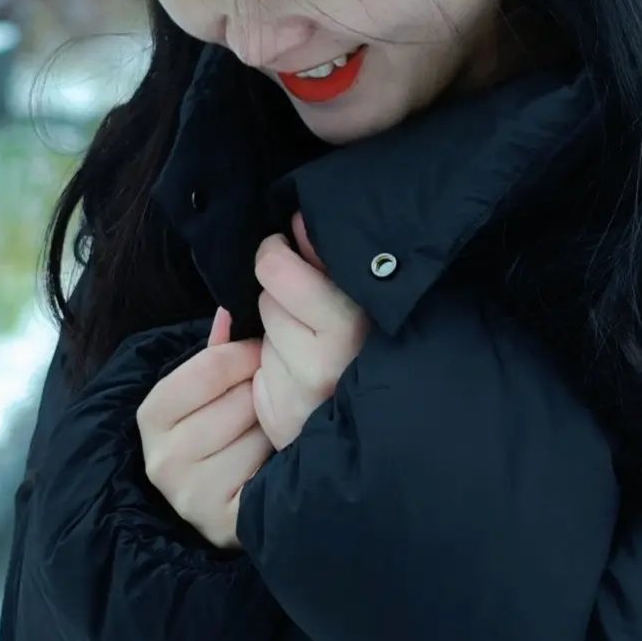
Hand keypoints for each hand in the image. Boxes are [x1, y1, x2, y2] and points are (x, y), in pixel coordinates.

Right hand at [137, 309, 270, 551]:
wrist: (225, 501)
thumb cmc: (220, 432)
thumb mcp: (209, 391)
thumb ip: (216, 352)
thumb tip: (229, 312)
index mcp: (151, 416)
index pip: (208, 366)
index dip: (244, 354)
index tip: (262, 353)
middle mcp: (161, 459)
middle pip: (239, 400)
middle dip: (262, 393)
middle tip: (267, 400)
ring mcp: (189, 495)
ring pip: (258, 433)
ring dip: (273, 426)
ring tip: (268, 430)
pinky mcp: (222, 522)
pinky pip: (266, 470)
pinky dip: (277, 459)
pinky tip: (271, 460)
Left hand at [252, 210, 372, 452]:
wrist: (384, 420)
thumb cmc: (374, 345)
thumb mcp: (360, 297)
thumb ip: (327, 258)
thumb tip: (297, 220)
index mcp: (350, 324)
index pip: (276, 269)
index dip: (276, 254)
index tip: (285, 251)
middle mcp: (325, 361)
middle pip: (267, 297)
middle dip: (282, 298)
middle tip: (309, 310)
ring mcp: (300, 391)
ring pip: (261, 330)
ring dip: (278, 331)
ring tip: (310, 344)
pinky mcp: (279, 412)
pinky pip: (257, 366)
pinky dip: (272, 363)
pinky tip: (298, 371)